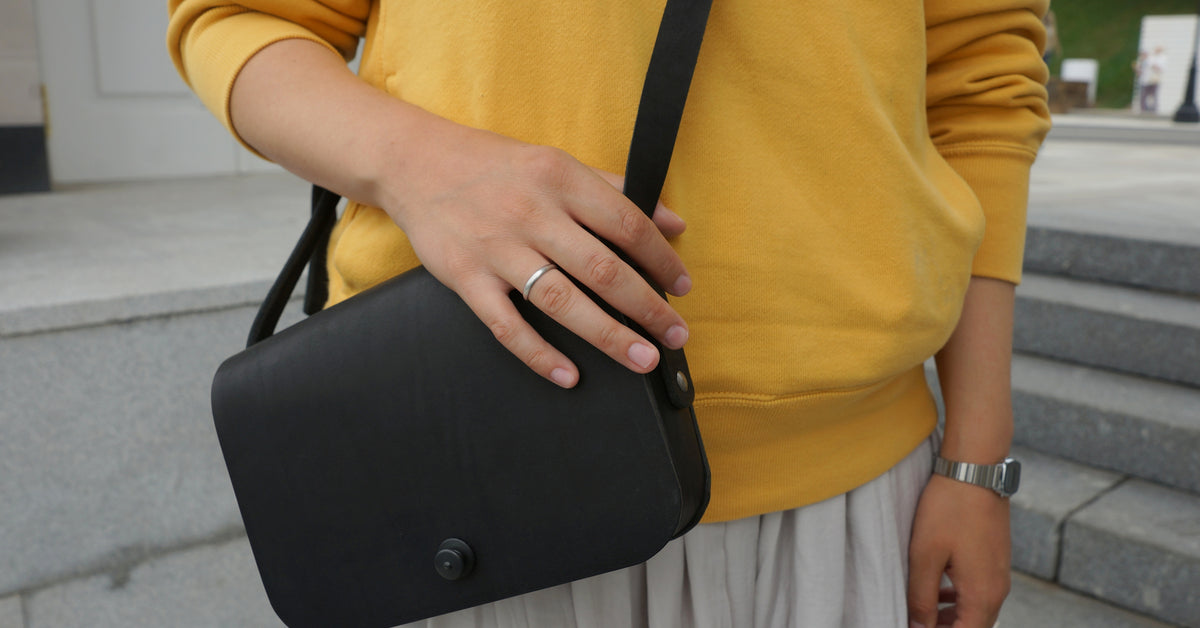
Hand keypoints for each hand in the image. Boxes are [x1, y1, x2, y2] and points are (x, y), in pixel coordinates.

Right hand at [377, 124, 691, 387]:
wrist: (414, 162)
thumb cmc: (494, 165)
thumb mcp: (557, 163)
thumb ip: (616, 190)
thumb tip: (674, 221)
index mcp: (561, 179)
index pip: (627, 224)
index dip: (661, 259)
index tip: (683, 287)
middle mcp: (532, 214)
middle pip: (602, 269)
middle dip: (647, 307)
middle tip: (676, 335)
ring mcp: (497, 248)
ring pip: (562, 300)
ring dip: (607, 335)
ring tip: (642, 358)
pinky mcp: (465, 277)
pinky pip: (506, 325)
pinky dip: (539, 354)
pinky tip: (569, 375)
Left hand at [907, 475, 1011, 627]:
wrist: (975, 469)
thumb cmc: (948, 509)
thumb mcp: (925, 556)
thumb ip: (922, 597)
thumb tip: (918, 627)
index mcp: (983, 595)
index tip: (914, 627)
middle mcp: (998, 589)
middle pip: (973, 626)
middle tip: (916, 621)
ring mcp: (999, 574)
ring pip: (976, 610)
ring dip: (950, 617)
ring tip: (921, 612)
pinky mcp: (995, 559)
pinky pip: (979, 591)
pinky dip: (959, 599)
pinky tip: (937, 590)